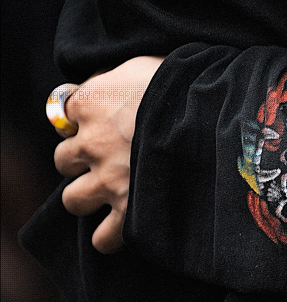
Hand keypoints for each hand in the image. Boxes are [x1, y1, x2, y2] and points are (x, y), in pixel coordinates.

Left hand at [54, 56, 164, 253]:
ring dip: (88, 196)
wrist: (208, 112)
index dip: (83, 120)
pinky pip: (103, 238)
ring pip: (74, 199)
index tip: (102, 121)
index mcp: (90, 102)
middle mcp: (90, 142)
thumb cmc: (181, 81)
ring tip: (112, 192)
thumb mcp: (141, 63)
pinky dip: (110, 235)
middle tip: (110, 157)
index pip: (65, 114)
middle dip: (82, 160)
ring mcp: (107, 179)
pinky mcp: (128, 210)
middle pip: (63, 160)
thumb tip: (102, 82)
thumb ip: (115, 76)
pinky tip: (122, 225)